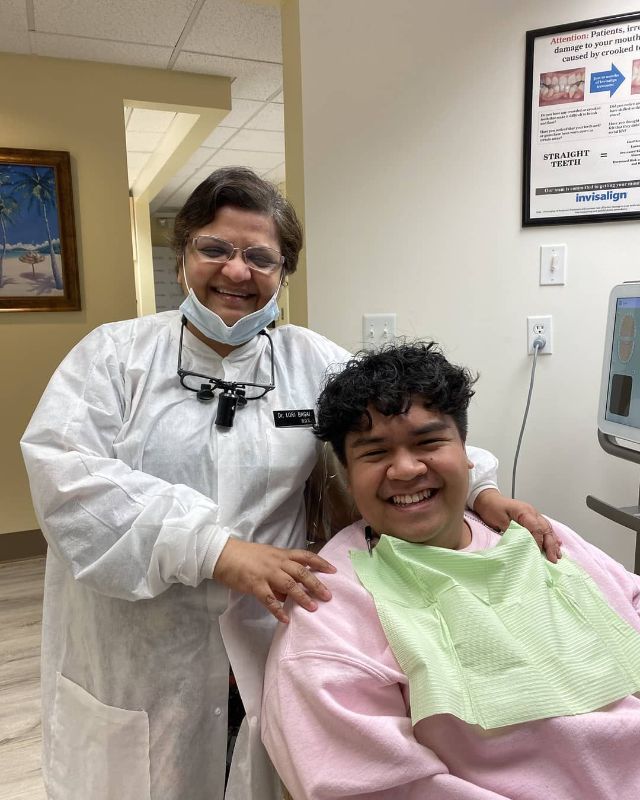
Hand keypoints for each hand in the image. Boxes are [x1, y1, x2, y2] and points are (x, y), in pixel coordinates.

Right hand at [213, 538, 336, 622]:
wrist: (223, 554)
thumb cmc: (246, 556)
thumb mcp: (267, 558)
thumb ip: (281, 572)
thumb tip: (291, 592)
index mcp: (281, 554)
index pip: (306, 556)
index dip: (320, 562)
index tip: (333, 570)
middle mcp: (277, 562)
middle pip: (301, 572)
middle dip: (316, 584)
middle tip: (328, 596)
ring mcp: (266, 573)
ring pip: (289, 585)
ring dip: (302, 597)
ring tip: (313, 608)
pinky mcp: (255, 585)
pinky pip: (269, 599)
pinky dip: (278, 610)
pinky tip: (286, 619)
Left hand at [473, 489, 561, 562]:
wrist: (488, 500)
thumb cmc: (492, 508)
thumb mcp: (500, 520)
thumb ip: (513, 530)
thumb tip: (523, 543)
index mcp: (525, 511)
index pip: (536, 528)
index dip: (538, 541)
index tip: (538, 553)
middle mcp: (532, 512)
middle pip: (546, 529)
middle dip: (551, 545)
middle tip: (554, 559)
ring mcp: (534, 515)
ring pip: (548, 529)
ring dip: (553, 542)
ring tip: (558, 555)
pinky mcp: (532, 518)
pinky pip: (545, 527)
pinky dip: (551, 536)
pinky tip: (557, 543)